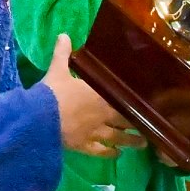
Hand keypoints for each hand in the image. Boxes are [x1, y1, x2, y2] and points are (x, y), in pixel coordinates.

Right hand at [39, 35, 135, 157]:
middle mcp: (102, 115)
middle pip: (124, 121)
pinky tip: (117, 155)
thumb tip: (64, 35)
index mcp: (99, 96)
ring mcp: (95, 133)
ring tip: (142, 144)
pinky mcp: (84, 146)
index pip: (122, 99)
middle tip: (149, 126)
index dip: (135, 103)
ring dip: (130, 141)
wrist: (39, 119)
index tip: (146, 104)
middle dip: (137, 123)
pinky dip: (110, 154)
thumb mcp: (57, 70)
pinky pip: (101, 152)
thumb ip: (63, 54)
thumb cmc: (53, 93)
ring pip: (118, 138)